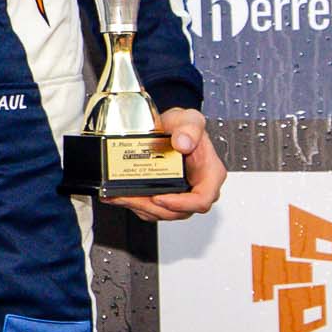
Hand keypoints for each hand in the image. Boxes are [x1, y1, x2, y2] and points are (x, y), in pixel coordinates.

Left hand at [106, 108, 226, 225]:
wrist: (168, 128)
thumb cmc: (184, 127)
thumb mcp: (189, 119)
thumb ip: (190, 128)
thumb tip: (183, 143)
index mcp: (210, 174)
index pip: (202, 200)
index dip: (181, 204)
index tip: (160, 198)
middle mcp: (197, 188)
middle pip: (177, 211)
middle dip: (151, 207)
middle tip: (131, 196)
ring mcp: (182, 195)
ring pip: (161, 212)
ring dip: (138, 206)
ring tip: (120, 195)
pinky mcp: (166, 197)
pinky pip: (151, 208)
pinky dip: (134, 203)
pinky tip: (120, 194)